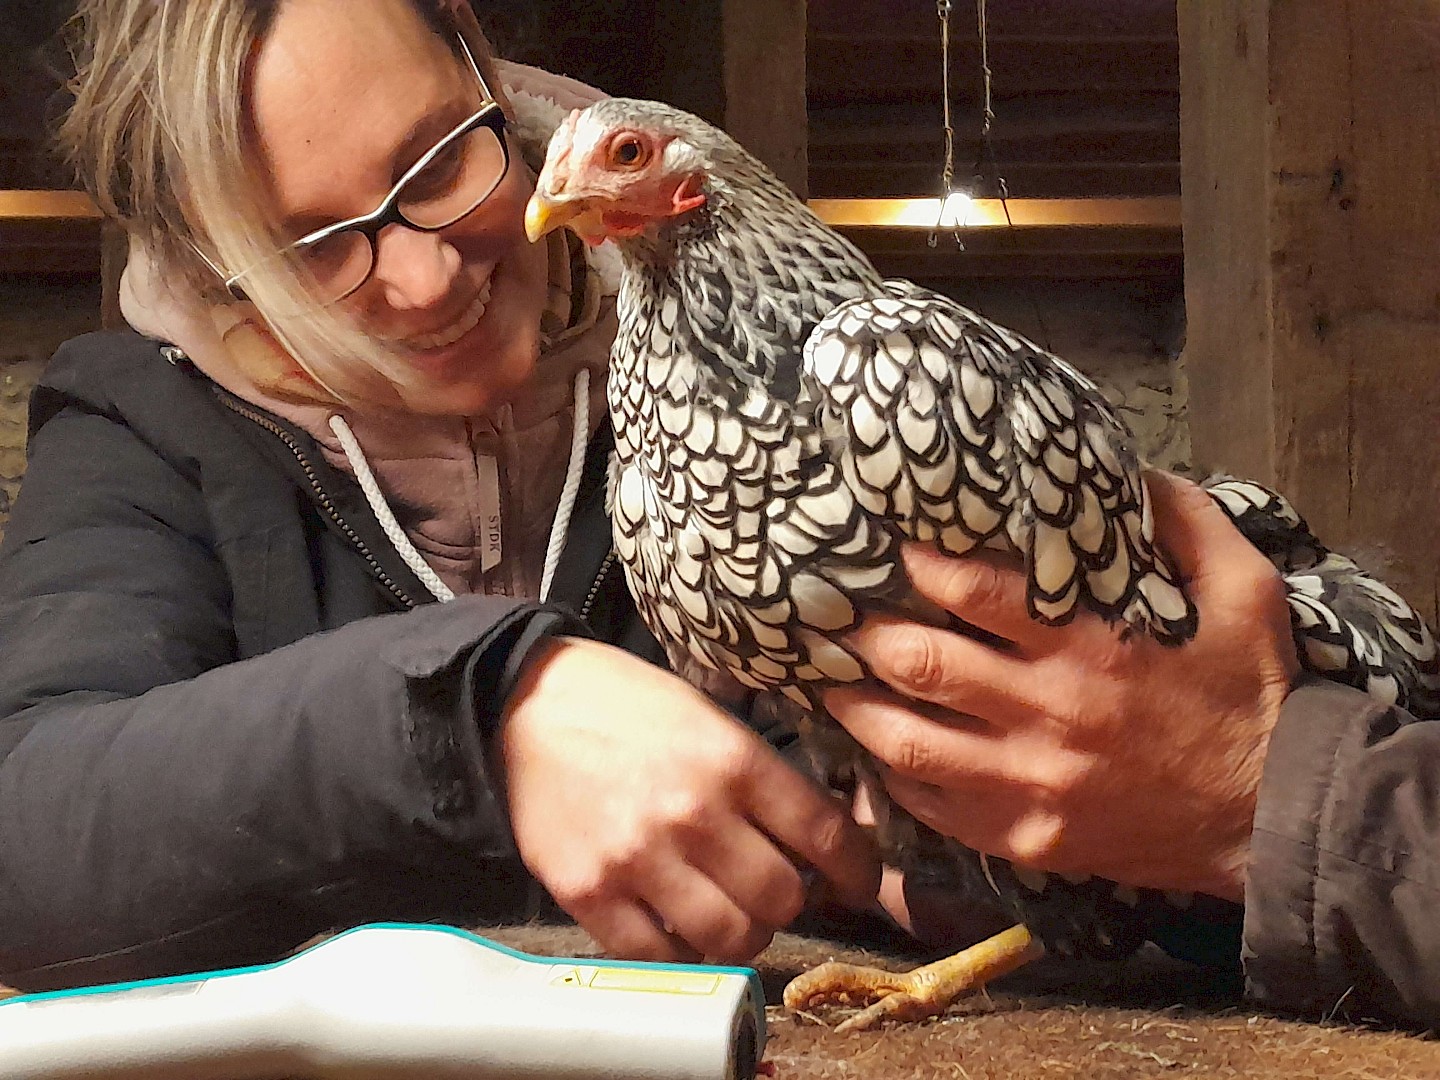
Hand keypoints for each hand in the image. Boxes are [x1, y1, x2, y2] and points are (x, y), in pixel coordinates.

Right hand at [497, 637, 879, 962]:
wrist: (525, 704)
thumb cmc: (627, 706)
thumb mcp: (711, 718)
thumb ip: (764, 779)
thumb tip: (825, 840)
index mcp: (734, 760)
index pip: (826, 836)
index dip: (858, 871)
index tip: (859, 883)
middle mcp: (694, 813)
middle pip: (783, 898)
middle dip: (792, 902)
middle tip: (777, 891)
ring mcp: (639, 858)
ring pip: (730, 938)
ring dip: (741, 933)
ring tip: (729, 913)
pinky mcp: (588, 892)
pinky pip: (658, 956)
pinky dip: (678, 950)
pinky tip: (676, 923)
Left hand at [824, 471, 1298, 901]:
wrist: (1275, 815)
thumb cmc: (1253, 695)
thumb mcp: (1245, 591)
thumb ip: (1186, 522)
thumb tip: (1129, 469)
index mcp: (1091, 647)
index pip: (973, 593)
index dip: (919, 564)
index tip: (891, 548)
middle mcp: (1048, 714)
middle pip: (921, 666)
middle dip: (866, 636)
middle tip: (836, 615)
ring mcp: (1032, 784)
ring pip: (909, 744)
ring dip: (858, 710)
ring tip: (829, 684)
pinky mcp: (1029, 838)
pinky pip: (937, 811)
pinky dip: (897, 782)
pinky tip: (879, 758)